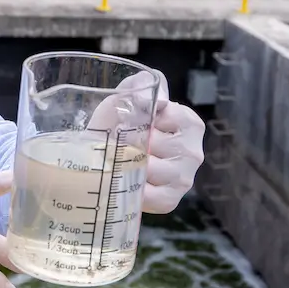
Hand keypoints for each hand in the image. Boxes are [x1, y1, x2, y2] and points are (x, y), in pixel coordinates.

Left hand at [89, 71, 205, 213]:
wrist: (95, 157)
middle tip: (115, 143)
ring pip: (148, 168)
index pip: (164, 116)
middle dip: (128, 142)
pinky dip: (131, 189)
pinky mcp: (169, 200)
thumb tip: (157, 101)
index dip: (138, 118)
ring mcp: (184, 179)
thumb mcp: (123, 97)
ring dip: (125, 163)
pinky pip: (150, 196)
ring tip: (116, 160)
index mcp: (189, 123)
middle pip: (153, 144)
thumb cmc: (116, 125)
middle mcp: (193, 152)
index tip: (128, 122)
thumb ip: (139, 87)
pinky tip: (124, 181)